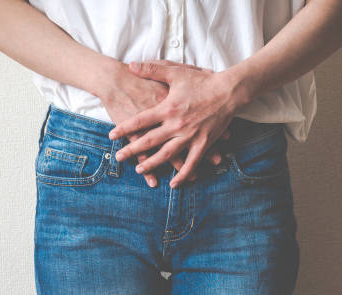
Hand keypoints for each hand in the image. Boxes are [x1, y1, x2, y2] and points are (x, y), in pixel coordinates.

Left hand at [108, 59, 244, 187]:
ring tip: (140, 170)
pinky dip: (183, 174)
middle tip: (119, 158)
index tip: (112, 135)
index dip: (125, 128)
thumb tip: (131, 65)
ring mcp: (191, 136)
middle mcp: (177, 125)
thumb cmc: (202, 80)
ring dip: (153, 163)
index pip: (141, 121)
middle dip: (132, 150)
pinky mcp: (204, 143)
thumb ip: (152, 70)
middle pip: (150, 141)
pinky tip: (174, 183)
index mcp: (168, 108)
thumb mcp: (176, 72)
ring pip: (168, 154)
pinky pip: (192, 162)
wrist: (229, 91)